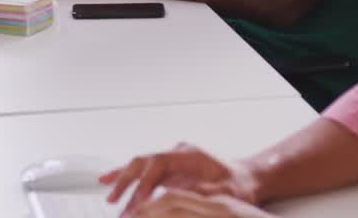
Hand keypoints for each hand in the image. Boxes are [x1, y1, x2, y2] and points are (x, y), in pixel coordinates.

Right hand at [100, 143, 258, 214]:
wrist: (248, 179)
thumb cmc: (238, 185)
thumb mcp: (222, 192)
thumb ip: (199, 193)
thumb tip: (174, 199)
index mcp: (189, 153)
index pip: (158, 164)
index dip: (145, 183)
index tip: (139, 204)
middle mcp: (176, 153)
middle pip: (143, 162)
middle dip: (126, 182)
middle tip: (116, 203)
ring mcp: (171, 160)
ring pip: (139, 167)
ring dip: (123, 182)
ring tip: (110, 199)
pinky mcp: (169, 170)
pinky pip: (143, 173)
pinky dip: (126, 178)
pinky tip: (109, 181)